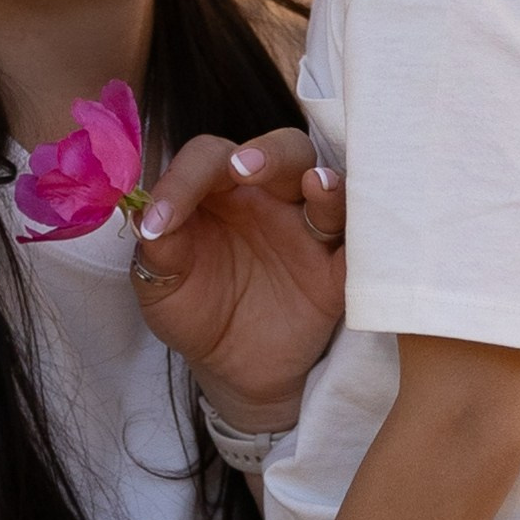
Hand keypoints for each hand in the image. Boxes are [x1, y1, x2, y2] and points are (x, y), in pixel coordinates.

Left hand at [127, 128, 344, 428]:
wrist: (230, 368)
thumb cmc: (195, 312)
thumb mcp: (162, 288)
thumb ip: (159, 252)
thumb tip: (152, 221)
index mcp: (221, 190)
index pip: (209, 159)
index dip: (184, 180)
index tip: (160, 223)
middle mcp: (269, 197)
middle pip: (282, 152)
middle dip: (267, 154)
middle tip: (243, 169)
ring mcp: (308, 230)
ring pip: (329, 185)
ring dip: (325, 181)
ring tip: (314, 184)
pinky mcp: (336, 270)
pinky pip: (361, 246)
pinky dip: (367, 235)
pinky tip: (360, 236)